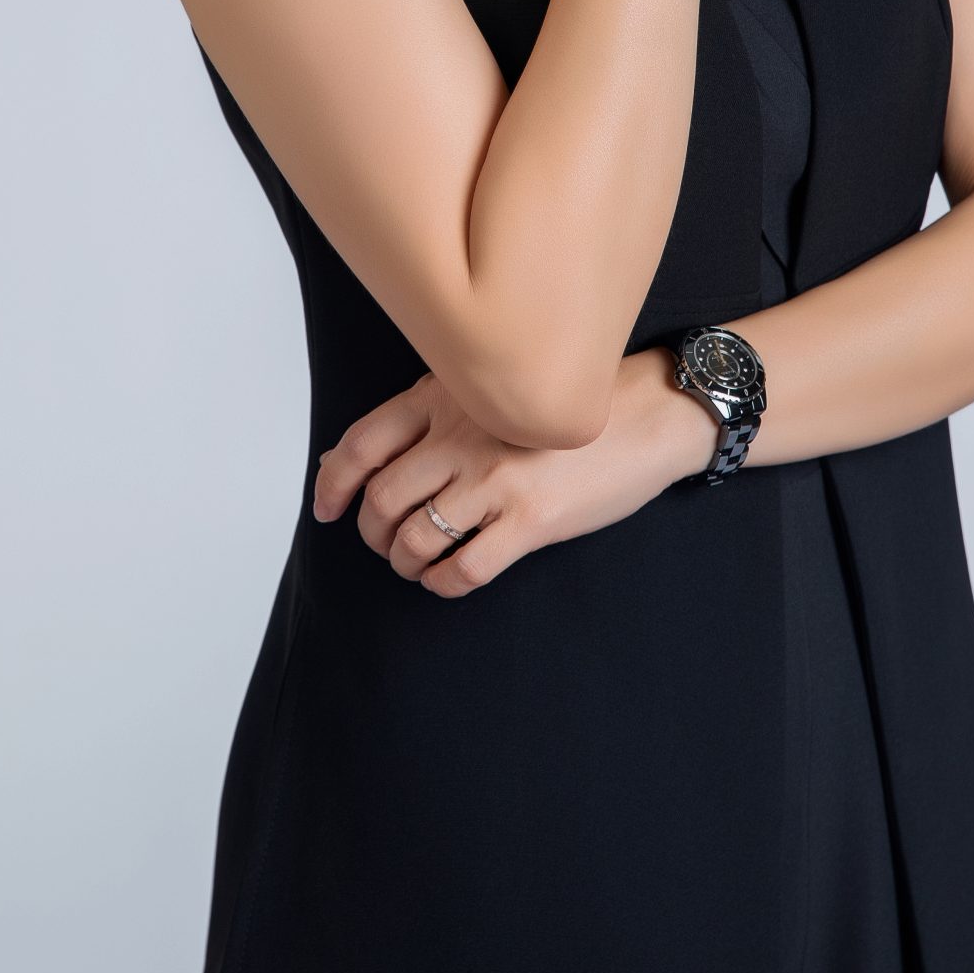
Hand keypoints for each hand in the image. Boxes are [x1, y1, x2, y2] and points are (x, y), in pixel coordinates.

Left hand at [311, 348, 717, 598]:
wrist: (645, 415)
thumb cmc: (562, 404)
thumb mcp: (487, 389)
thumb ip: (426, 416)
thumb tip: (350, 459)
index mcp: (445, 397)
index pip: (362, 444)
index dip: (333, 483)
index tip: (328, 509)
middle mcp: (461, 436)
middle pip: (382, 499)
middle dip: (372, 533)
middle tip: (384, 544)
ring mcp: (494, 479)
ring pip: (416, 538)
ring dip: (404, 563)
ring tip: (415, 565)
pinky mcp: (529, 519)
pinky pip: (464, 568)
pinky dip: (442, 583)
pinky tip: (446, 580)